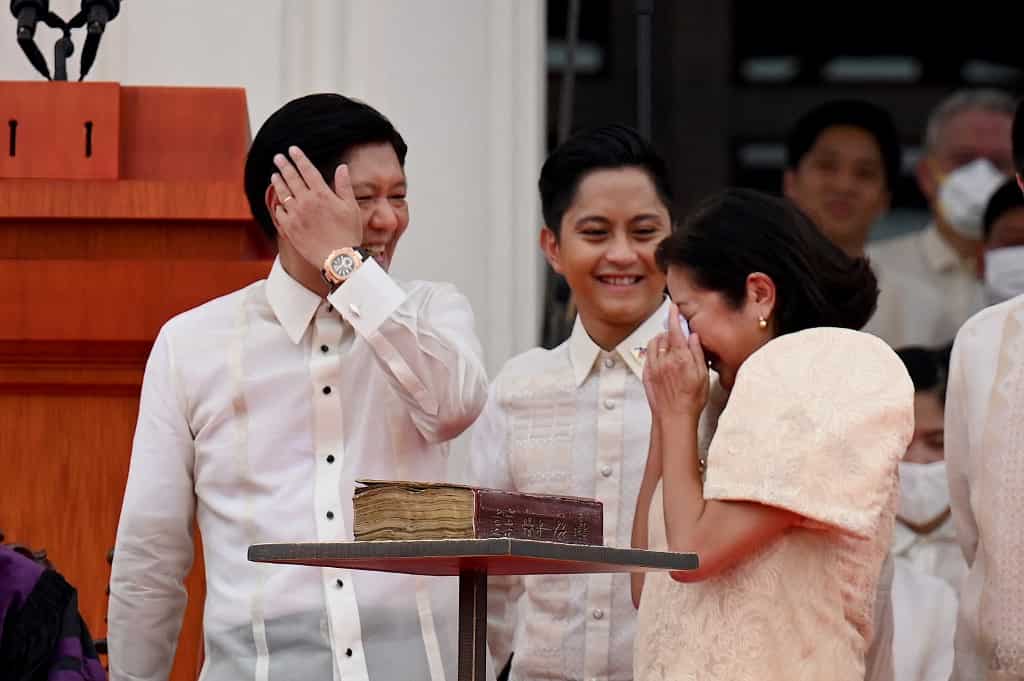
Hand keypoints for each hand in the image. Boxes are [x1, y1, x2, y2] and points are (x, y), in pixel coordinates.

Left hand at [270, 146, 362, 270]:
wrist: (338, 258)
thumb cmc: (348, 234)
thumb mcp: (351, 207)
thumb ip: (344, 185)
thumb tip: (342, 167)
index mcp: (321, 194)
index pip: (307, 170)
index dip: (299, 158)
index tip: (292, 150)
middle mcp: (306, 201)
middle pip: (291, 178)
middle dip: (284, 165)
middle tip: (278, 157)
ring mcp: (295, 214)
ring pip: (283, 193)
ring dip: (278, 182)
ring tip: (275, 175)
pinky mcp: (289, 228)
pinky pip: (279, 212)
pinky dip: (278, 205)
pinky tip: (278, 202)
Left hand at [642, 306, 708, 422]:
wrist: (674, 417)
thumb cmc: (691, 400)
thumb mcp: (702, 375)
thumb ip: (697, 353)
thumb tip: (693, 336)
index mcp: (680, 357)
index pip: (675, 330)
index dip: (674, 316)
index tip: (673, 308)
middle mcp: (664, 359)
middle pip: (664, 335)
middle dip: (670, 329)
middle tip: (676, 330)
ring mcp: (653, 366)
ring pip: (653, 343)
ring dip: (660, 339)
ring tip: (668, 343)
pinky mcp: (646, 374)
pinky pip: (648, 355)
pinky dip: (654, 350)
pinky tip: (661, 356)